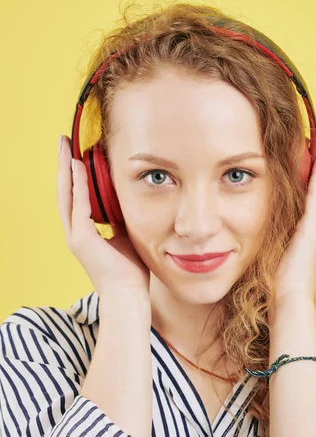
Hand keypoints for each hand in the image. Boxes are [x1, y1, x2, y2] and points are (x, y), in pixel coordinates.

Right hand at [57, 136, 150, 298]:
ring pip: (66, 195)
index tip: (76, 153)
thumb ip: (120, 219)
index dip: (74, 175)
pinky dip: (78, 185)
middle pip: (65, 191)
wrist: (129, 295)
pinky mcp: (81, 240)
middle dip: (64, 165)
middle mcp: (76, 233)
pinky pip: (79, 206)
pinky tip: (78, 167)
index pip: (76, 197)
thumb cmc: (130, 271)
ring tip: (65, 146)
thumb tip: (124, 202)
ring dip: (66, 169)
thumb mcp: (126, 236)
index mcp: (85, 233)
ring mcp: (76, 236)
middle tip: (63, 141)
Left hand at [271, 124, 315, 303]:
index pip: (313, 191)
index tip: (312, 147)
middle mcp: (315, 224)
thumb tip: (243, 227)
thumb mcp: (269, 251)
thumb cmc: (276, 282)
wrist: (287, 301)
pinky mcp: (313, 229)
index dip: (315, 168)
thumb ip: (264, 235)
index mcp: (306, 228)